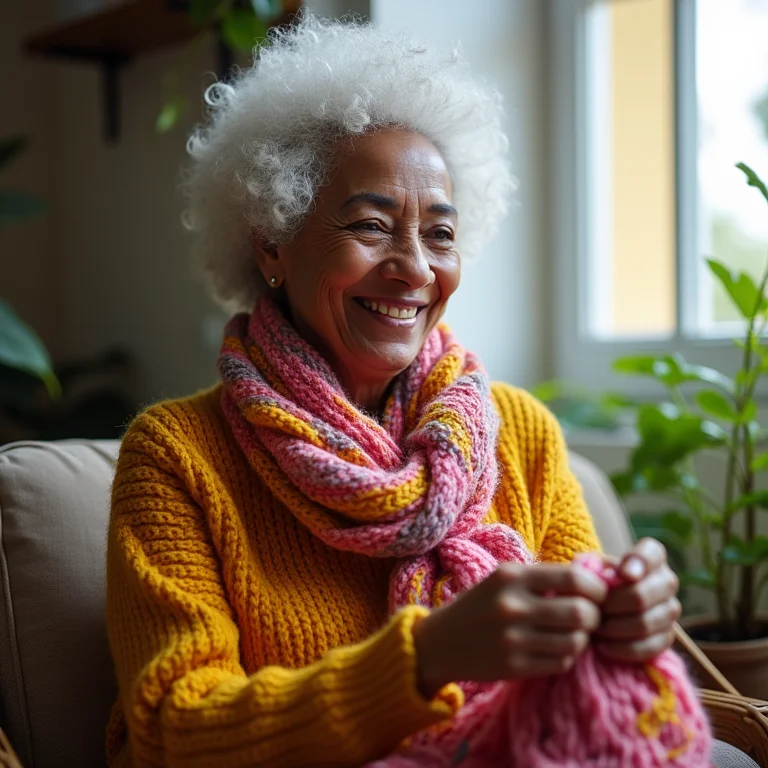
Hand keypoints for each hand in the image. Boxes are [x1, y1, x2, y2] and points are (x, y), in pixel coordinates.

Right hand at [412, 563, 607, 696]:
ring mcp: (513, 639)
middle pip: (580, 613)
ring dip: (582, 639)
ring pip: (575, 642)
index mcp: (512, 576)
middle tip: (591, 617)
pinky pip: (560, 663)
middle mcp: (512, 606)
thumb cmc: (482, 604)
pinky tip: (555, 649)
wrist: (440, 642)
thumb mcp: (505, 579)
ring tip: (572, 634)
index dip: (596, 588)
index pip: (573, 579)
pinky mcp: (514, 667)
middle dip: (594, 617)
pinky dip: (566, 657)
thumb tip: (594, 580)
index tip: (598, 594)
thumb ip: (543, 578)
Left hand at [595, 538, 680, 662]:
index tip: (623, 573)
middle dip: (613, 605)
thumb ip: (595, 567)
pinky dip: (623, 649)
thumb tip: (602, 576)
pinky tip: (604, 646)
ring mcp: (670, 610)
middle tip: (593, 609)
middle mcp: (666, 581)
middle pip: (643, 595)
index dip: (640, 562)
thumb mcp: (592, 568)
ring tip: (594, 628)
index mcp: (650, 556)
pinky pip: (650, 647)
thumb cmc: (595, 581)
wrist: (601, 607)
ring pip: (645, 623)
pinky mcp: (668, 637)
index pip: (653, 552)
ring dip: (615, 628)